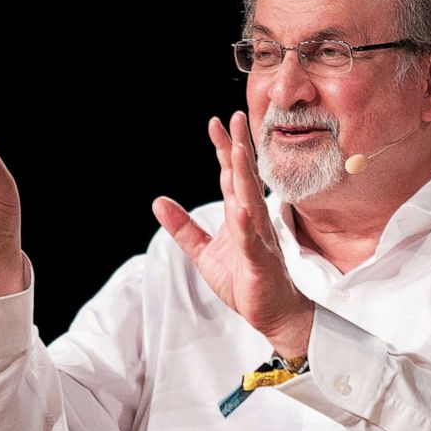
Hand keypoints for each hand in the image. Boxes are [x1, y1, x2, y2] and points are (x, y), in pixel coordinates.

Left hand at [152, 111, 312, 358]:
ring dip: (245, 175)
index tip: (216, 123)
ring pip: (250, 201)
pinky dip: (246, 225)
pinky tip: (241, 209)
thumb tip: (158, 202)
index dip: (223, 148)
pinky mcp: (259, 261)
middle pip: (244, 177)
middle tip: (235, 118)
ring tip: (238, 150)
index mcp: (238, 214)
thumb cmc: (244, 280)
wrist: (271, 312)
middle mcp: (251, 219)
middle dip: (239, 147)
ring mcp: (258, 238)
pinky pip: (251, 240)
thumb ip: (183, 227)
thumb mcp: (204, 252)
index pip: (230, 175)